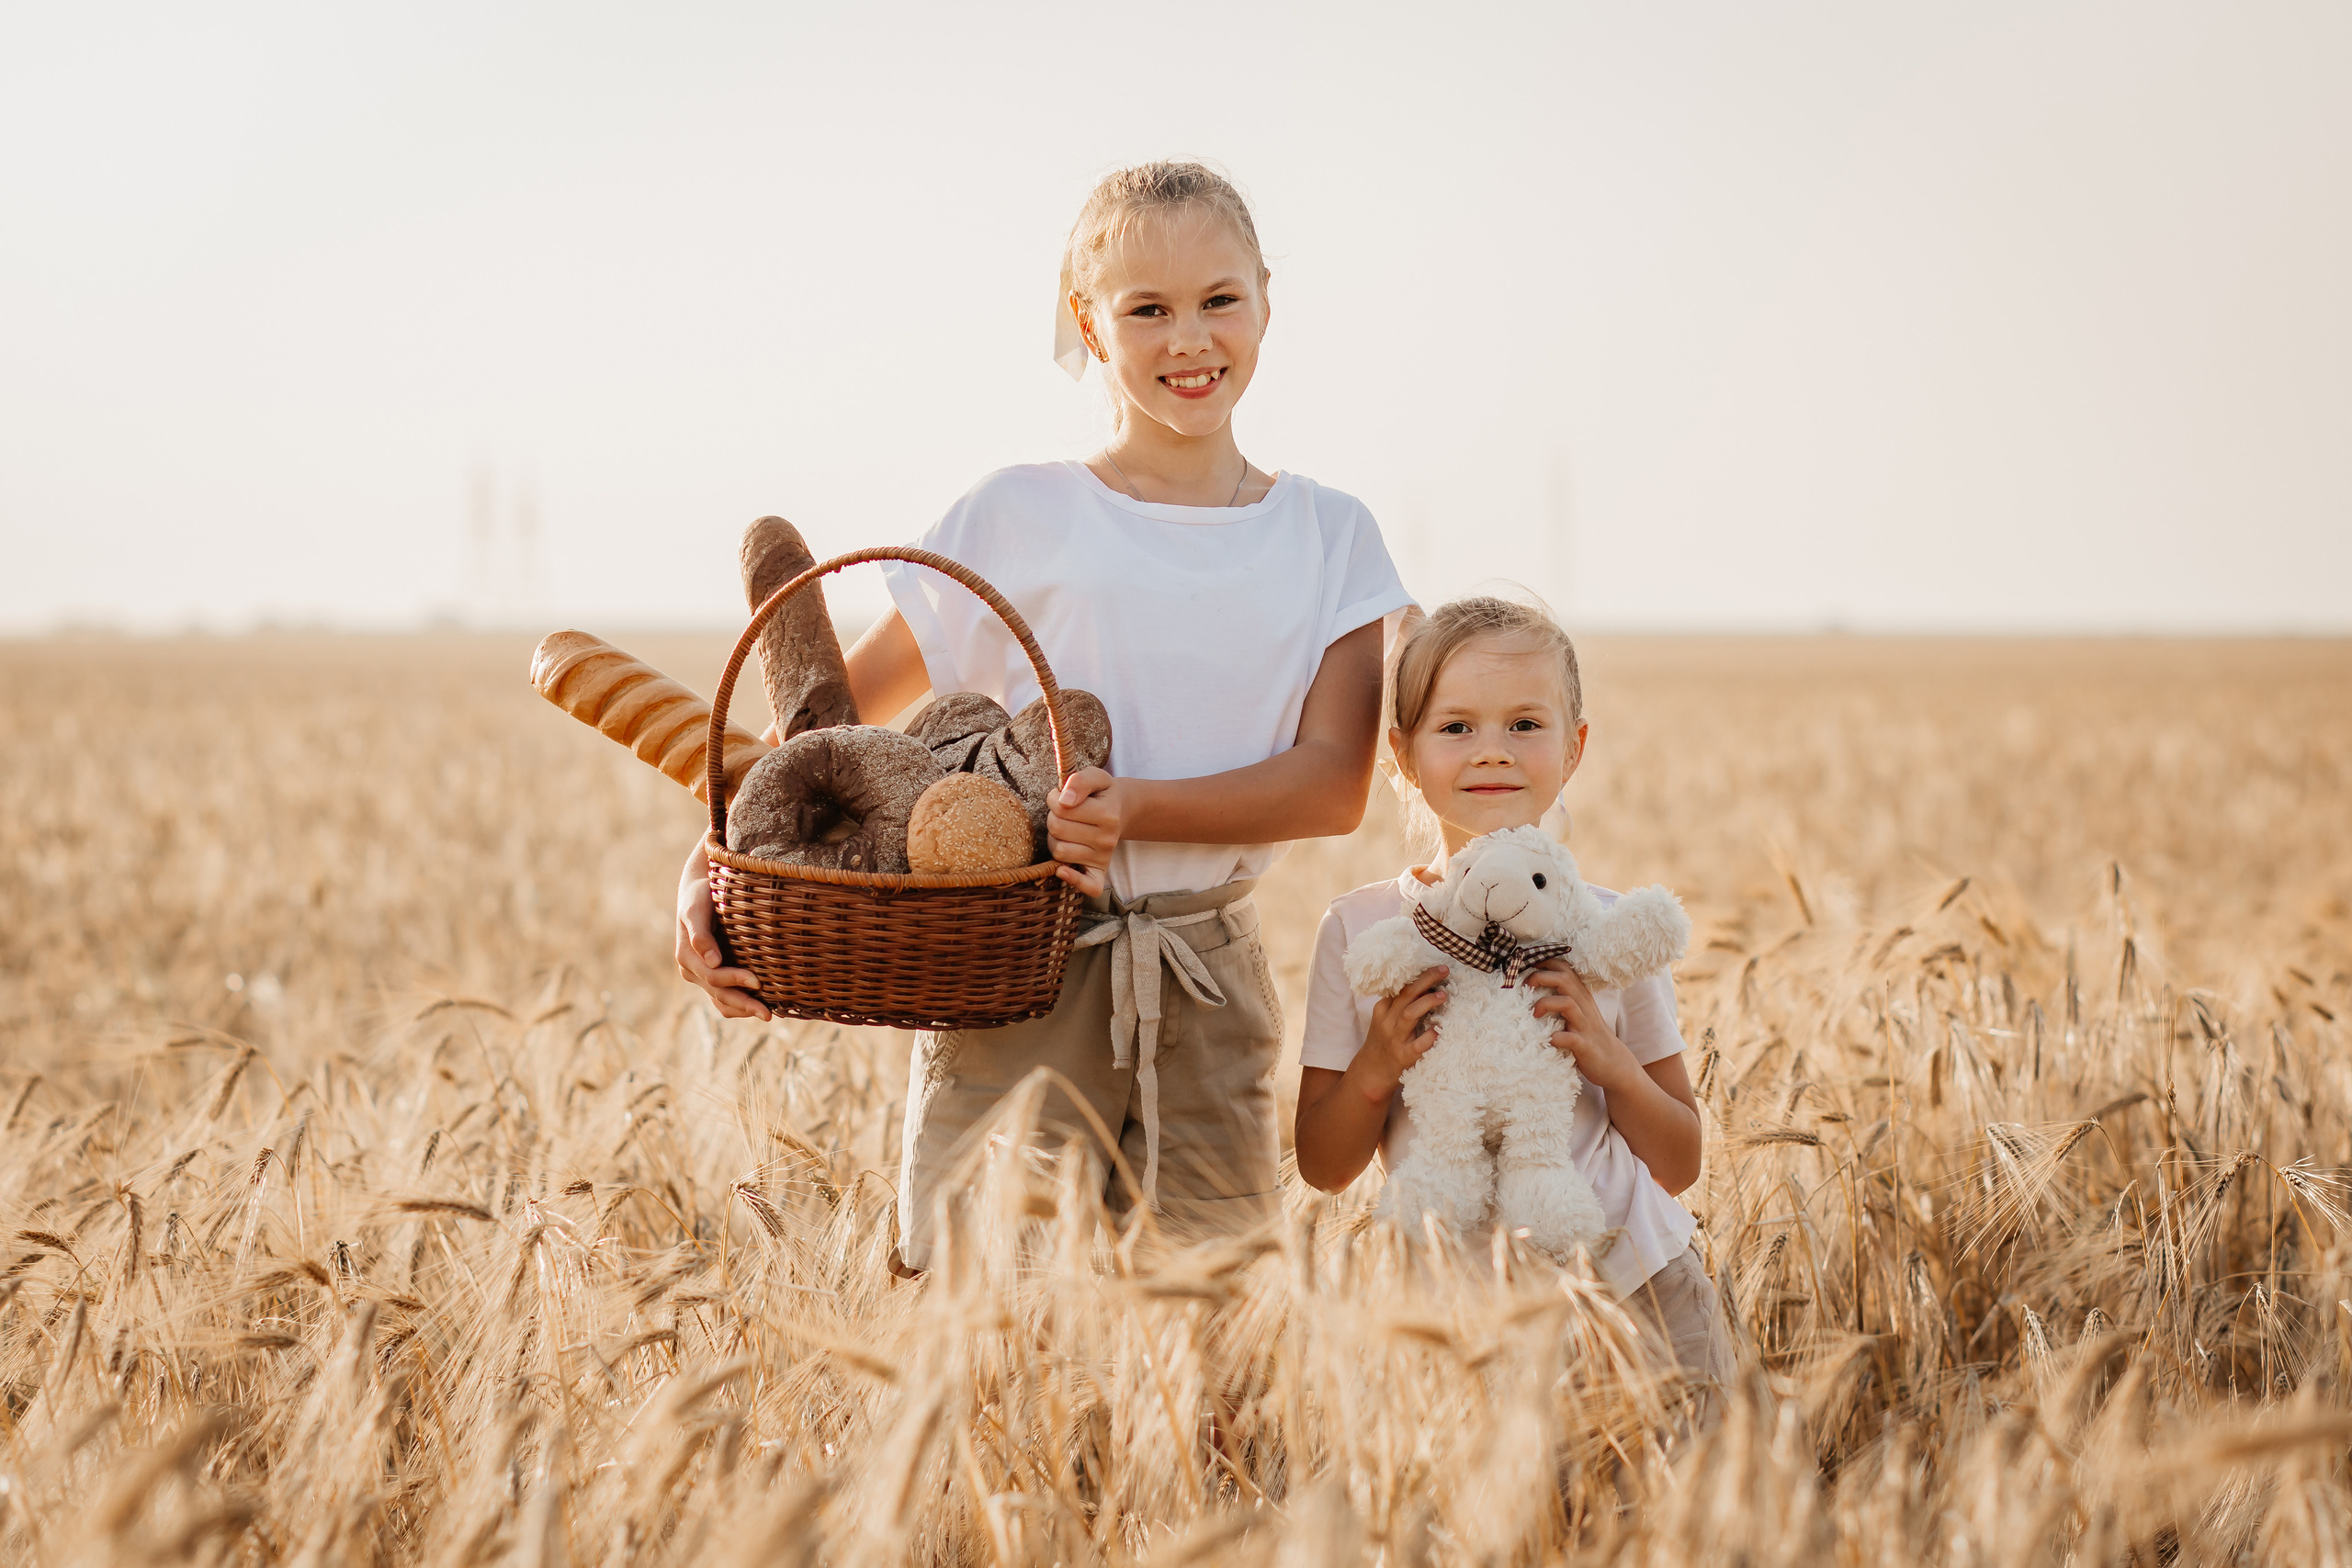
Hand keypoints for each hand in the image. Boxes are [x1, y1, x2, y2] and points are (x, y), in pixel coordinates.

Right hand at [675, 841, 771, 1020]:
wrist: (701, 893)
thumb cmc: (701, 896)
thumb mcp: (696, 909)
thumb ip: (700, 933)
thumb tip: (713, 961)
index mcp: (687, 956)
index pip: (713, 976)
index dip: (735, 981)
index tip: (758, 982)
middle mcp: (692, 970)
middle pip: (719, 994)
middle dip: (744, 1004)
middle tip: (769, 1014)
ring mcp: (702, 976)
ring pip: (721, 1001)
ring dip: (743, 1010)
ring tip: (767, 1014)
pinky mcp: (713, 977)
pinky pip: (723, 999)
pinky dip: (740, 1006)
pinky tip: (760, 1006)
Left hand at [1047, 766, 1123, 898]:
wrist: (1121, 810)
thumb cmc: (1102, 793)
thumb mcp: (1095, 777)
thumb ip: (1080, 781)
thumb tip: (1064, 800)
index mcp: (1107, 814)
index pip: (1061, 807)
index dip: (1054, 798)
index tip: (1061, 797)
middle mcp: (1108, 839)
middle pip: (1057, 828)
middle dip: (1053, 817)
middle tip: (1064, 813)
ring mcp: (1104, 857)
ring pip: (1059, 852)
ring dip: (1054, 839)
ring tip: (1065, 830)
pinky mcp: (1100, 873)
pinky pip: (1088, 886)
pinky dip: (1073, 880)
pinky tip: (1062, 870)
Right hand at [1354, 966, 1448, 1101]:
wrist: (1371, 1073)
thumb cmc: (1384, 1042)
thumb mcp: (1385, 1020)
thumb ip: (1400, 1005)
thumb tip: (1427, 986)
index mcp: (1383, 1010)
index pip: (1401, 987)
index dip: (1419, 976)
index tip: (1436, 967)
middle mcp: (1387, 1022)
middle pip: (1406, 995)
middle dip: (1426, 980)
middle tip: (1444, 971)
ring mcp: (1395, 1039)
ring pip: (1410, 1015)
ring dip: (1427, 1002)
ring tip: (1443, 994)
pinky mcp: (1403, 1057)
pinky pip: (1418, 1045)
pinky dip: (1429, 1036)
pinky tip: (1439, 1030)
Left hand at [1524, 960, 1640, 1090]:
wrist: (1613, 1063)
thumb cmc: (1588, 1035)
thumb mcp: (1578, 1012)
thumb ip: (1562, 997)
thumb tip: (1533, 985)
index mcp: (1581, 996)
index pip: (1564, 970)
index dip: (1544, 962)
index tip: (1525, 964)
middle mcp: (1584, 1006)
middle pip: (1564, 980)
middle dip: (1541, 977)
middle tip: (1525, 986)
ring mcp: (1585, 1025)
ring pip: (1568, 1003)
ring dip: (1546, 1003)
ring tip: (1533, 1013)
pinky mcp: (1585, 1045)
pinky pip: (1571, 1038)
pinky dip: (1558, 1037)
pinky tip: (1550, 1039)